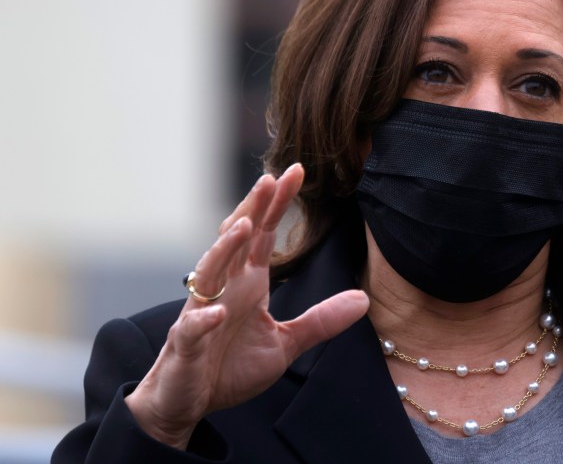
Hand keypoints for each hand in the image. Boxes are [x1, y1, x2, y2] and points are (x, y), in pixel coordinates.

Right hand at [125, 165, 368, 448]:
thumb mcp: (286, 343)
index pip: (262, 234)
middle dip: (253, 208)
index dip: (277, 203)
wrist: (187, 404)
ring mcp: (201, 313)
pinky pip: (193, 328)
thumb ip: (320, 320)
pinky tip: (218, 312)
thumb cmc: (230, 367)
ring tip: (243, 227)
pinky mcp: (186, 345)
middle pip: (237, 240)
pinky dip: (204, 319)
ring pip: (210, 273)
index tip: (297, 171)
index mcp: (247, 283)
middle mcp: (223, 288)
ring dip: (224, 250)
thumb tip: (364, 299)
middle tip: (272, 177)